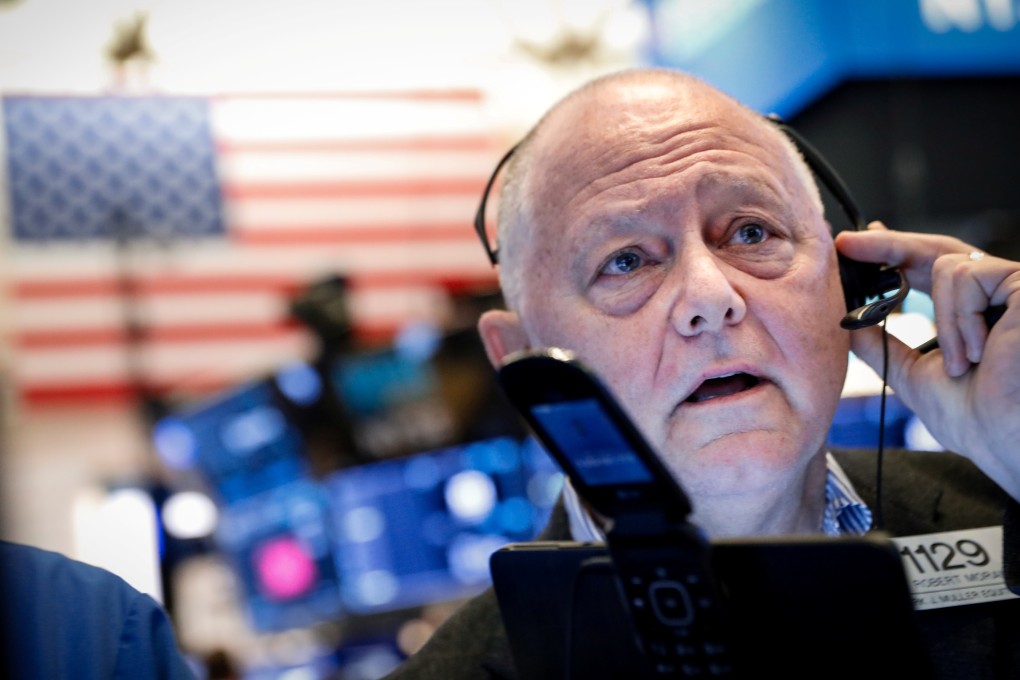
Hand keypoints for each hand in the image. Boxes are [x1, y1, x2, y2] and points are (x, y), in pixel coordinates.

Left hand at [835, 222, 1019, 499]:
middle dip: (886, 245)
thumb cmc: (974, 418)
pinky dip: (959, 317)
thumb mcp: (911, 374)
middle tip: (846, 244)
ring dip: (942, 320)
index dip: (892, 251)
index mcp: (971, 312)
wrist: (1006, 438)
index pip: (929, 268)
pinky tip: (979, 352)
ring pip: (946, 265)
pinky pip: (966, 274)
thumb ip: (880, 345)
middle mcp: (995, 295)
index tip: (853, 245)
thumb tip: (848, 324)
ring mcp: (1012, 288)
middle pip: (937, 249)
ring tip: (961, 363)